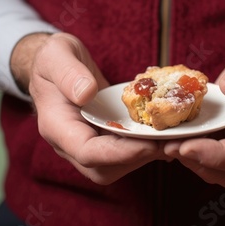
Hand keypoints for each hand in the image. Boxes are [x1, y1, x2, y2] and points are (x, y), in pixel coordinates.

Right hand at [10, 32, 167, 184]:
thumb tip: (87, 94)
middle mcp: (71, 143)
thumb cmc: (53, 59)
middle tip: (167, 142)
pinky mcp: (104, 139)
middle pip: (103, 169)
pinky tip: (165, 134)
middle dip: (137, 159)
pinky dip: (145, 147)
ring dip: (144, 156)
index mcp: (56, 127)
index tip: (148, 145)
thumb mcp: (56, 55)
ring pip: (116, 166)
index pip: (86, 152)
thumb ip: (68, 73)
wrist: (55, 66)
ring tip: (171, 139)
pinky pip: (124, 152)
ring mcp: (88, 143)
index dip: (119, 153)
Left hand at [164, 34, 224, 187]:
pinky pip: (203, 156)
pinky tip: (165, 137)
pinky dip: (184, 151)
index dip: (215, 156)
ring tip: (163, 143)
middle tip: (167, 145)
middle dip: (196, 163)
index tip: (186, 146)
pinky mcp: (221, 137)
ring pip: (214, 170)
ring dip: (188, 161)